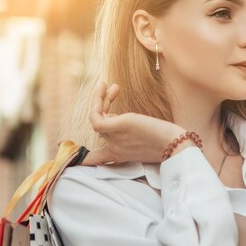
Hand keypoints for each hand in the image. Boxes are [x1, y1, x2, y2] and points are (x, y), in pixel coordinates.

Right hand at [79, 82, 194, 165]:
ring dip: (98, 99)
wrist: (176, 145)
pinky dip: (97, 100)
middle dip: (102, 105)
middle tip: (112, 90)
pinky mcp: (119, 126)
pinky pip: (96, 116)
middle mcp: (114, 148)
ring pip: (95, 117)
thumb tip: (114, 117)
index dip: (83, 158)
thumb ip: (128, 133)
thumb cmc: (167, 143)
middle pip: (98, 126)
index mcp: (120, 154)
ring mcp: (115, 138)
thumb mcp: (145, 140)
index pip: (96, 160)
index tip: (70, 151)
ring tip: (108, 85)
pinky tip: (107, 87)